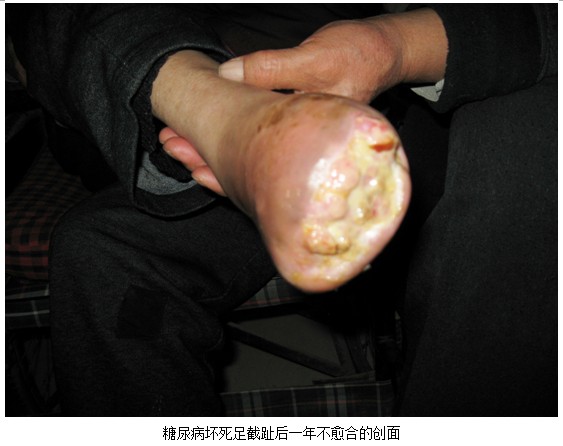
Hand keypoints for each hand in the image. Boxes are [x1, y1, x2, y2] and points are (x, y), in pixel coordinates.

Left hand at [159, 9, 445, 194]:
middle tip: (171, 147)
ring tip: (177, 145)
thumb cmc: (356, 56)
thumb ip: (271, 69)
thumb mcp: (316, 58)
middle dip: (207, 160)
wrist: (381, 54)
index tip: (186, 156)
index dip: (220, 166)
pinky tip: (208, 139)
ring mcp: (295, 146)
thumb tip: (225, 76)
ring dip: (213, 152)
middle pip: (249, 169)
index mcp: (310, 147)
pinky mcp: (292, 132)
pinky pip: (258, 144)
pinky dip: (231, 141)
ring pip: (250, 159)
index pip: (259, 167)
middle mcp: (301, 155)